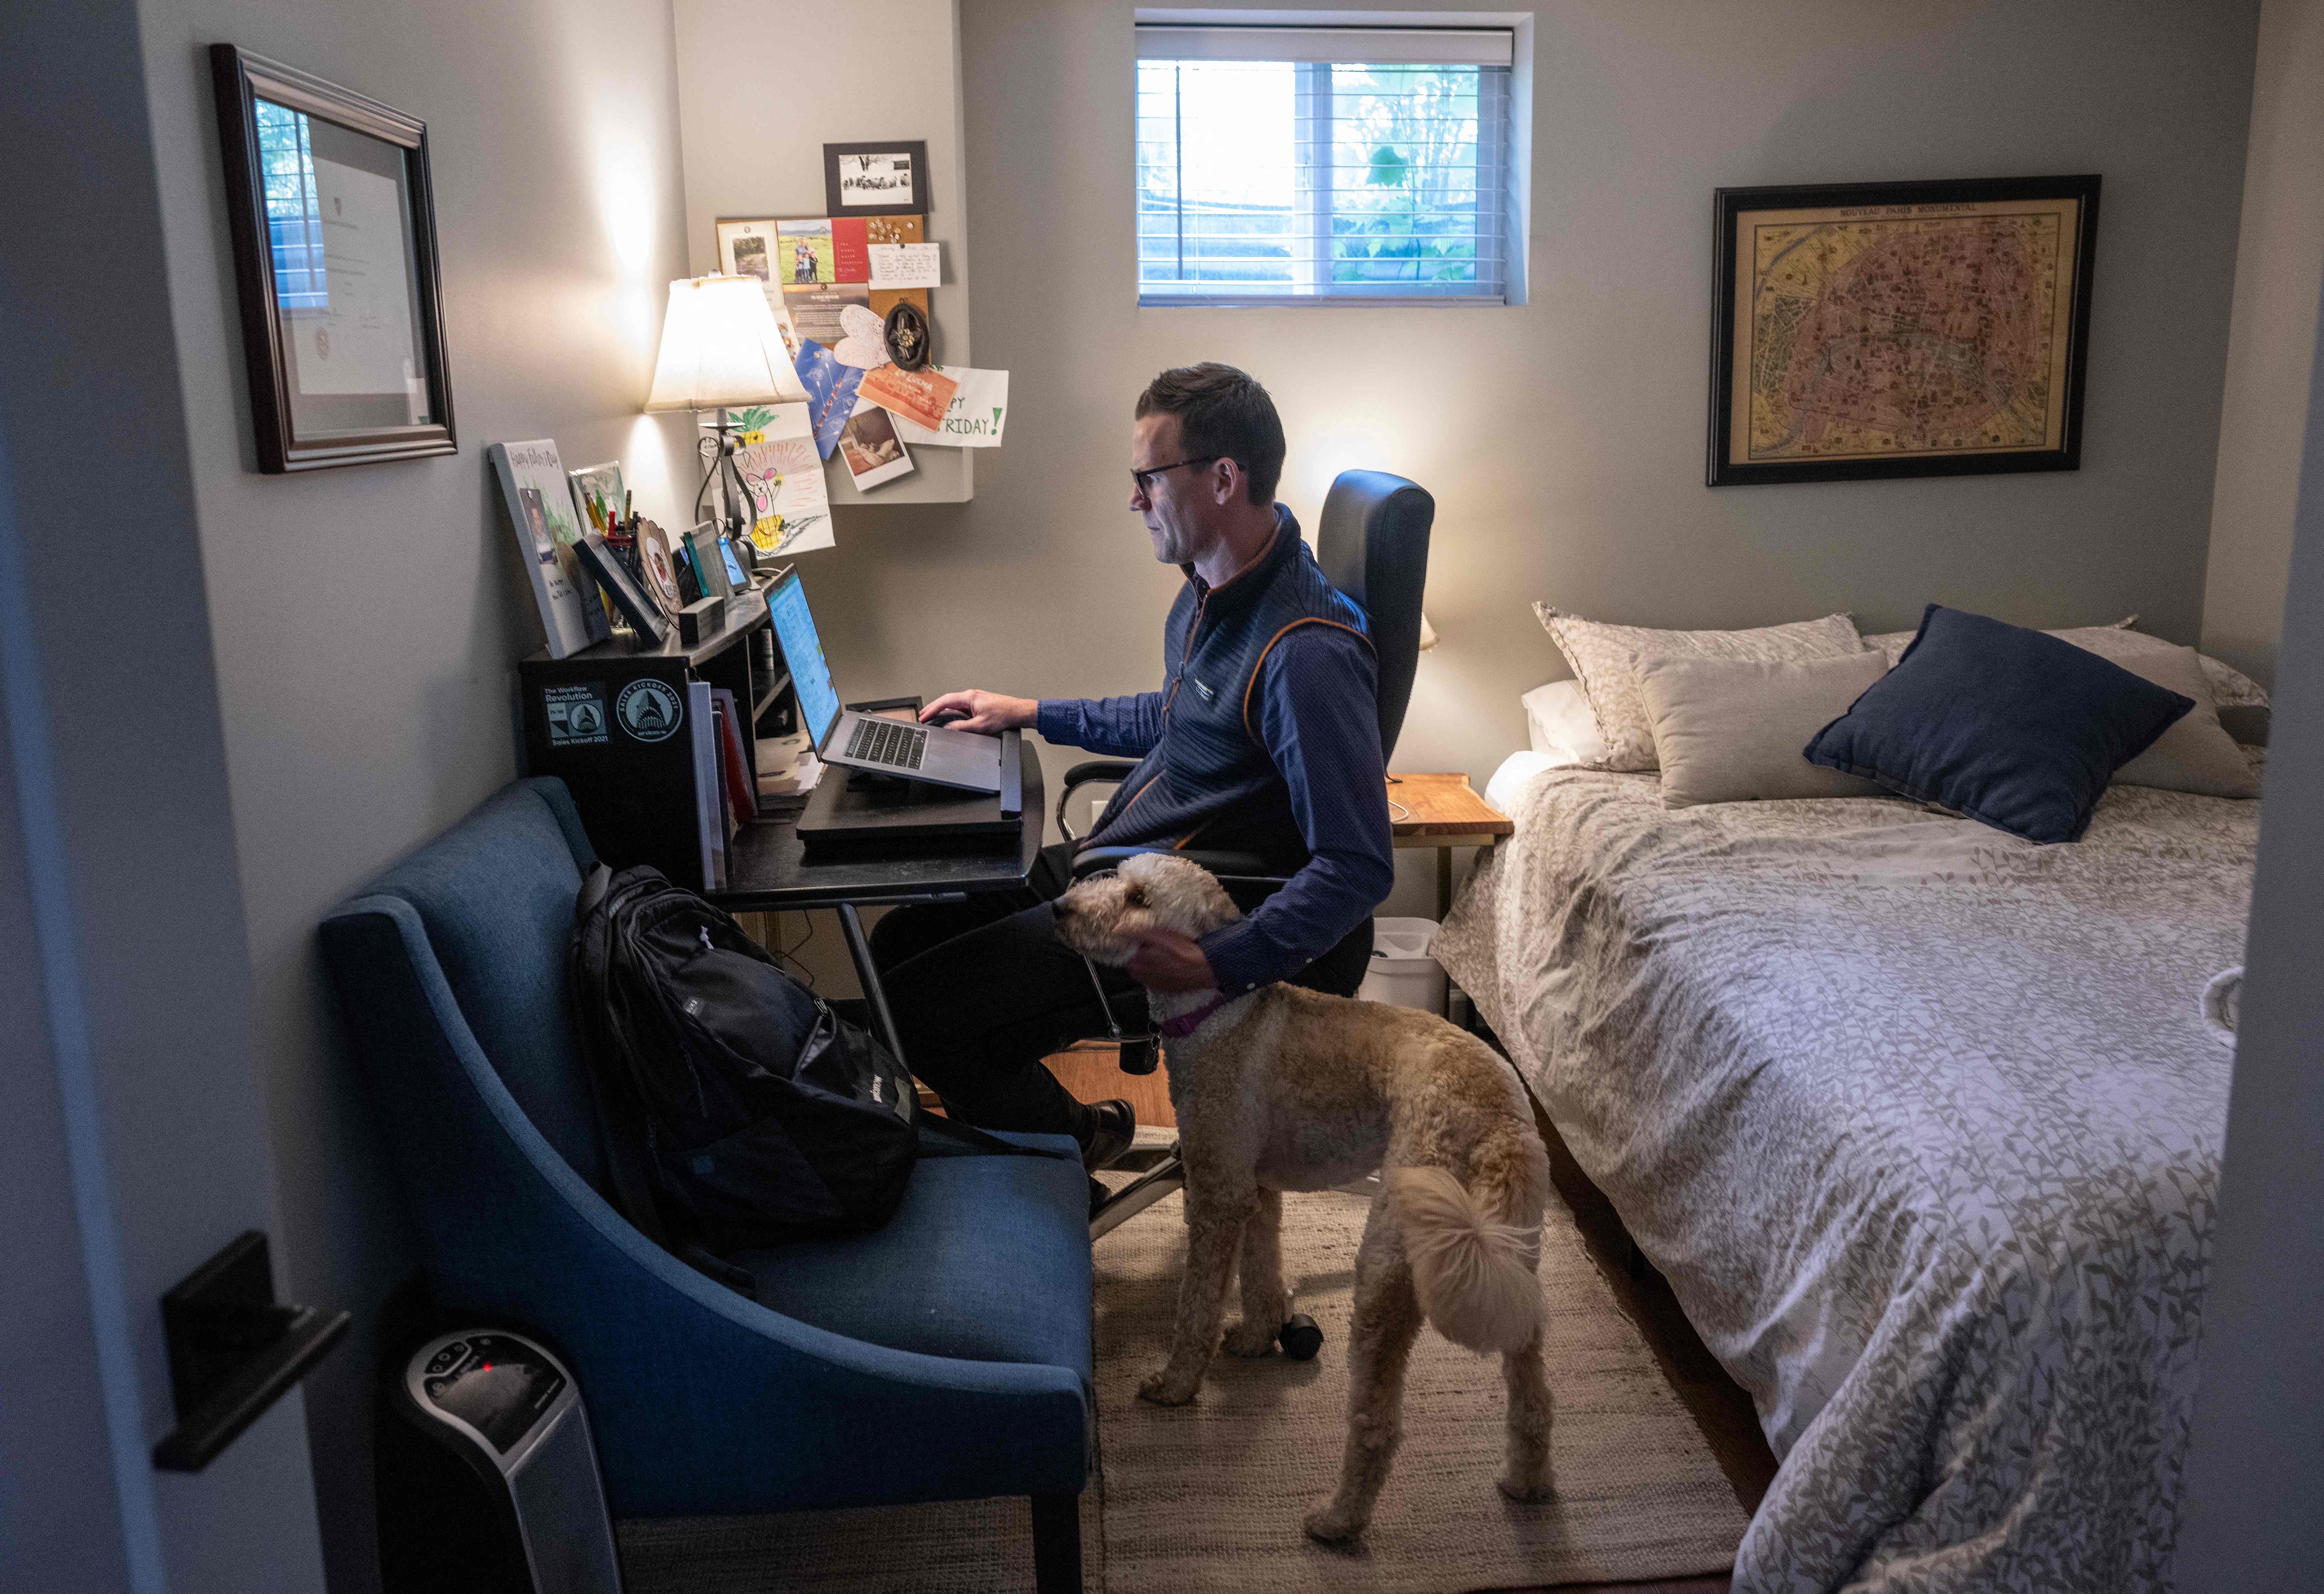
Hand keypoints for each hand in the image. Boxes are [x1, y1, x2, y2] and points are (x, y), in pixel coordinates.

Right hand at [921, 690, 1035, 732]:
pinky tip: (949, 716)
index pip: (945, 701)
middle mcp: (971, 695)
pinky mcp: (980, 703)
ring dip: (943, 709)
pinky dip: (952, 711)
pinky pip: (961, 706)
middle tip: (923, 715)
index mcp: (969, 697)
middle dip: (934, 708)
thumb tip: (948, 729)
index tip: (924, 716)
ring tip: (933, 716)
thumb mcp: (980, 726)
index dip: (932, 709)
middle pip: (947, 700)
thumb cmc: (1004, 715)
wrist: (1019, 712)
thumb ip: (962, 728)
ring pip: (954, 703)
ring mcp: (976, 699)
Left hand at [1124, 926, 1216, 993]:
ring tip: (1152, 958)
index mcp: (1139, 960)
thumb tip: (1116, 929)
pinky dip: (1152, 976)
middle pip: (1130, 966)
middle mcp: (1143, 975)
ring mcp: (1152, 984)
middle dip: (1133, 958)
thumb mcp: (1160, 935)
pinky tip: (1162, 968)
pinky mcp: (1162, 989)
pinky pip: (1151, 982)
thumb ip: (1136, 932)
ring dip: (1141, 967)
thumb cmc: (1182, 949)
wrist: (1203, 969)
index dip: (1127, 947)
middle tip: (1144, 949)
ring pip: (1139, 975)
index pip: (1123, 955)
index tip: (1133, 942)